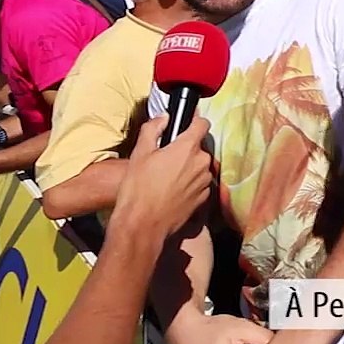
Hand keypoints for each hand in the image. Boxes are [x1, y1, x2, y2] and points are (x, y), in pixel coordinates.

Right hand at [108, 115, 213, 243]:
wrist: (143, 225)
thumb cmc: (138, 189)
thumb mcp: (140, 153)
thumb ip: (153, 129)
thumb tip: (164, 118)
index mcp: (188, 148)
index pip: (203, 123)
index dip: (194, 121)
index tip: (186, 125)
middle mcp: (202, 163)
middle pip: (199, 147)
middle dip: (186, 148)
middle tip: (166, 157)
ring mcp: (205, 182)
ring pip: (200, 166)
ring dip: (188, 167)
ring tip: (167, 177)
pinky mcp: (204, 198)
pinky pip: (200, 183)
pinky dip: (190, 183)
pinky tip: (173, 191)